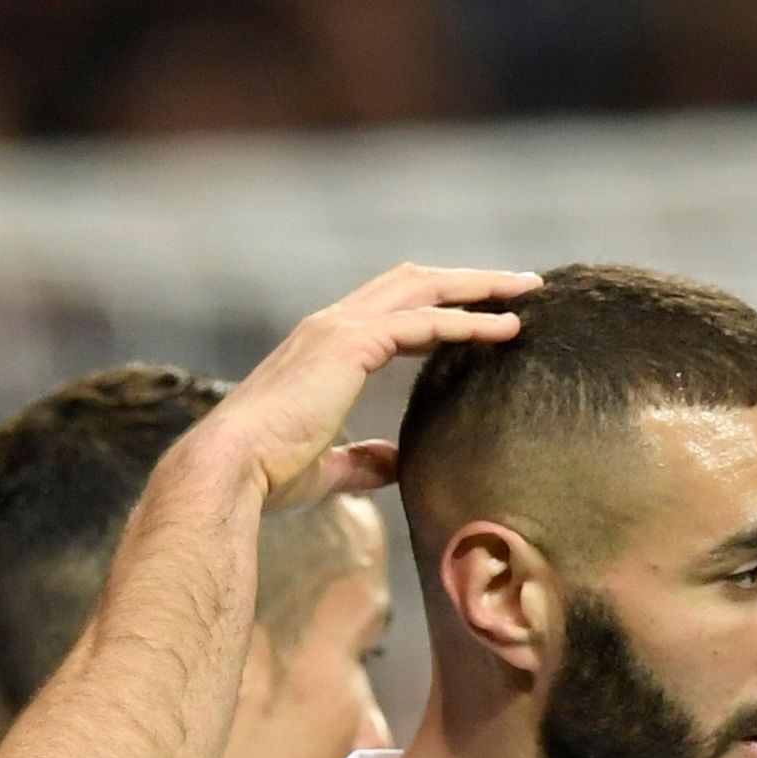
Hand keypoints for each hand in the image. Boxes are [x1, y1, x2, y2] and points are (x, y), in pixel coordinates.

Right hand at [189, 264, 542, 512]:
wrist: (230, 471)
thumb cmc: (265, 476)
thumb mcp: (325, 468)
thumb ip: (361, 461)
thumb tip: (394, 465)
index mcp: (322, 347)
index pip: (391, 308)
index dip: (438, 305)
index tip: (481, 313)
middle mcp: (331, 325)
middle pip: (414, 281)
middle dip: (468, 280)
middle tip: (519, 286)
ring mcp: (340, 329)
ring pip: (425, 288)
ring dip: (479, 288)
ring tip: (526, 294)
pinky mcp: (351, 344)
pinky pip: (424, 322)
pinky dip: (467, 321)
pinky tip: (504, 329)